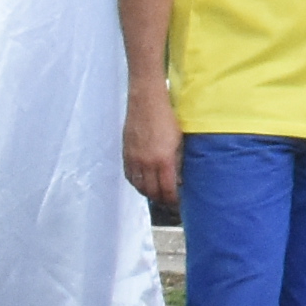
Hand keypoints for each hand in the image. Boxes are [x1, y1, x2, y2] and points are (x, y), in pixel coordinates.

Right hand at [120, 92, 181, 210]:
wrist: (146, 102)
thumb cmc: (167, 118)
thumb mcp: (179, 141)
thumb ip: (178, 162)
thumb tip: (179, 179)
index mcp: (163, 160)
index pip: (167, 189)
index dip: (172, 200)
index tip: (178, 203)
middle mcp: (146, 163)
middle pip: (151, 191)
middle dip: (161, 199)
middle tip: (168, 202)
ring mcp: (134, 159)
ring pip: (139, 186)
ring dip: (148, 193)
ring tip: (156, 194)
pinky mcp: (126, 154)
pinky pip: (129, 176)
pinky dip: (136, 183)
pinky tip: (143, 183)